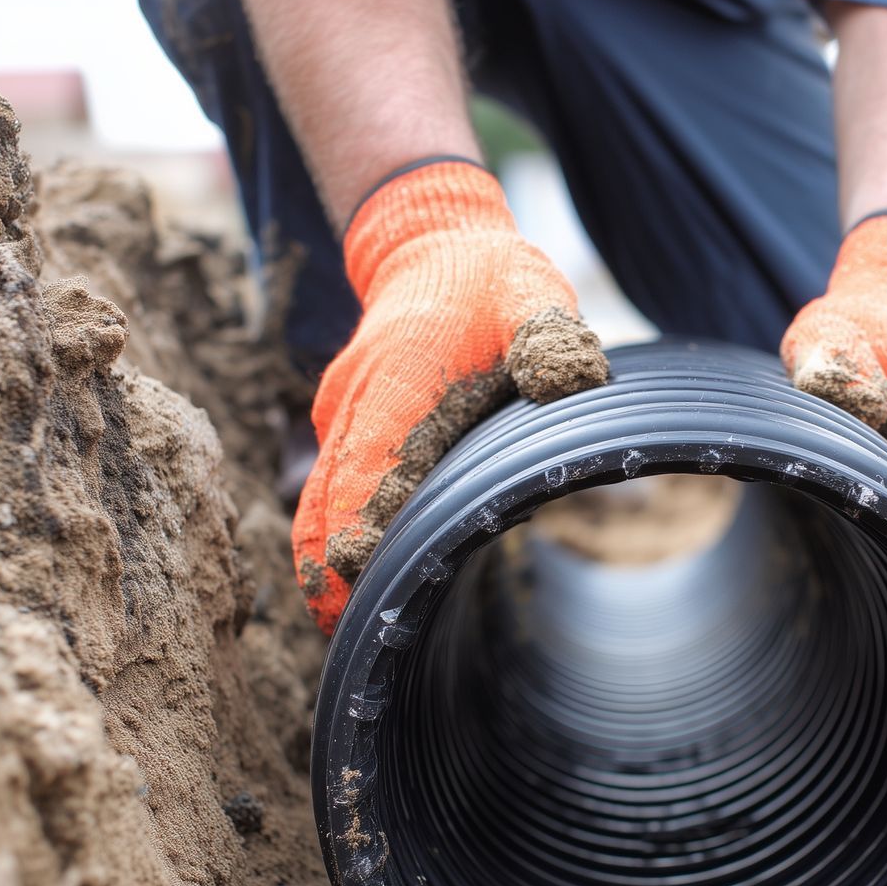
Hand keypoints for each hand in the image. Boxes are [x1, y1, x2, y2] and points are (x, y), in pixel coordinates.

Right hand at [294, 159, 606, 633]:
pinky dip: (331, 538)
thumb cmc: (492, 280)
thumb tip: (570, 378)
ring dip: (324, 565)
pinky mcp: (344, 429)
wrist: (433, 245)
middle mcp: (355, 403)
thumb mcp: (534, 293)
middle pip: (324, 503)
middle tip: (348, 640)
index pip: (369, 472)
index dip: (361, 536)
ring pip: (316, 503)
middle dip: (329, 574)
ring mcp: (341, 417)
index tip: (361, 593)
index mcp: (398, 379)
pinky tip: (351, 588)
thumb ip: (551, 334)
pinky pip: (326, 492)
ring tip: (343, 631)